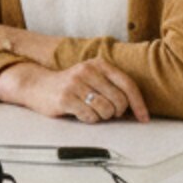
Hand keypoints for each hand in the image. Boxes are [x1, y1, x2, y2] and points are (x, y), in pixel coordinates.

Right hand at [0, 59, 147, 124]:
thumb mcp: (93, 77)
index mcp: (99, 64)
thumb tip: (137, 109)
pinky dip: (89, 119)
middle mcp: (88, 70)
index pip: (128, 85)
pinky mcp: (65, 98)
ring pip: (105, 110)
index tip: (144, 118)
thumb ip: (113, 86)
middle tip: (107, 112)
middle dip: (116, 112)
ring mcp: (76, 84)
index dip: (139, 104)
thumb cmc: (71, 85)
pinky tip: (80, 113)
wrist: (38, 86)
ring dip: (102, 116)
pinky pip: (90, 116)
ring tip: (92, 111)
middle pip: (119, 100)